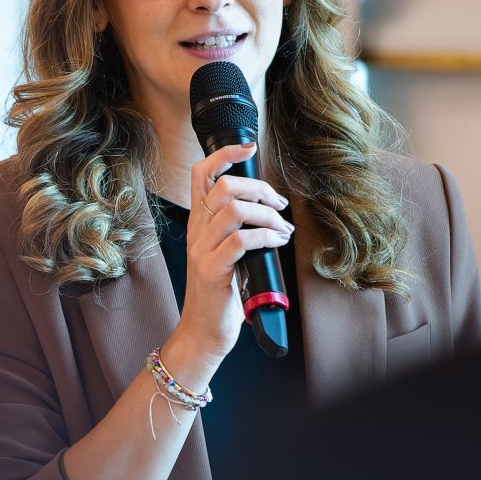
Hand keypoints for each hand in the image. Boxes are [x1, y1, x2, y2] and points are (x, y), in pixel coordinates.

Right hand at [166, 141, 293, 367]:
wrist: (204, 332)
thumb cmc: (221, 295)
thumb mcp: (226, 254)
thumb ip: (237, 230)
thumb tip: (269, 210)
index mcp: (199, 223)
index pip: (201, 174)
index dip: (225, 153)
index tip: (250, 147)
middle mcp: (197, 232)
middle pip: (223, 185)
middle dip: (259, 187)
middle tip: (279, 205)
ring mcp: (202, 250)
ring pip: (233, 209)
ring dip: (267, 214)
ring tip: (282, 229)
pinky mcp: (212, 270)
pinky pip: (241, 240)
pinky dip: (265, 236)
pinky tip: (276, 243)